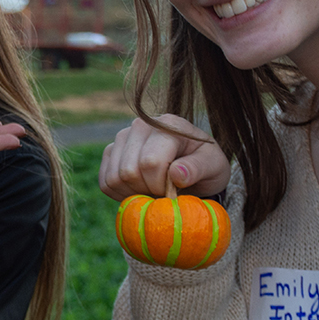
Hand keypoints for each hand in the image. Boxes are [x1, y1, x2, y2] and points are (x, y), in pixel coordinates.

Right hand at [99, 115, 228, 202]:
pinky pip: (104, 182)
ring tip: (153, 191)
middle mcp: (141, 125)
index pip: (150, 162)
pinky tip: (139, 192)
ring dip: (133, 194)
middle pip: (128, 171)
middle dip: (147, 191)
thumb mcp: (214, 167)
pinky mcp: (110, 151)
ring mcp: (122, 137)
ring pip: (114, 178)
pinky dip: (120, 194)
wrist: (193, 165)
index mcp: (168, 125)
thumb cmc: (206, 166)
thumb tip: (176, 174)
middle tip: (163, 194)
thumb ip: (197, 169)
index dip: (160, 186)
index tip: (174, 192)